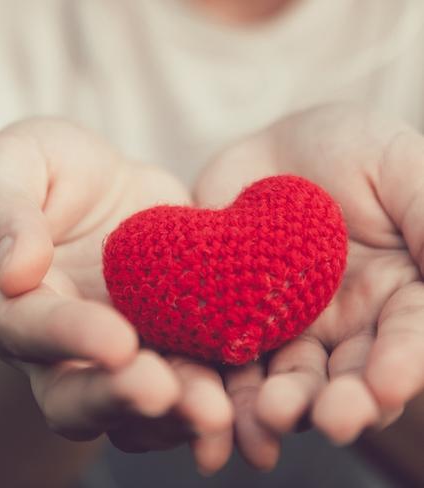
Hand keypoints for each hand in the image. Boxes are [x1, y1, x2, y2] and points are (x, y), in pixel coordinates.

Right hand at [0, 118, 232, 471]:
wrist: (94, 186)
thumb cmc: (41, 167)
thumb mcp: (10, 162)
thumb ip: (0, 208)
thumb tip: (14, 271)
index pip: (22, 328)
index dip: (66, 338)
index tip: (117, 342)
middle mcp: (45, 346)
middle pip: (70, 395)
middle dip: (118, 399)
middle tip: (165, 394)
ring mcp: (103, 356)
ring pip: (129, 408)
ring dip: (171, 416)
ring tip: (216, 411)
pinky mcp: (156, 347)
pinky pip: (179, 385)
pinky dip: (208, 396)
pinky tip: (242, 397)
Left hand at [193, 103, 423, 468]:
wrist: (269, 148)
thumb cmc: (347, 145)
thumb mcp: (399, 166)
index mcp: (400, 294)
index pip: (410, 338)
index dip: (402, 364)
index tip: (386, 386)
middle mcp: (349, 324)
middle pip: (349, 374)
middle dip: (341, 401)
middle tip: (328, 421)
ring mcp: (290, 327)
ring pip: (289, 377)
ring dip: (282, 405)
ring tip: (268, 420)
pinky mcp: (235, 321)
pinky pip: (229, 357)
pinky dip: (225, 386)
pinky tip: (218, 411)